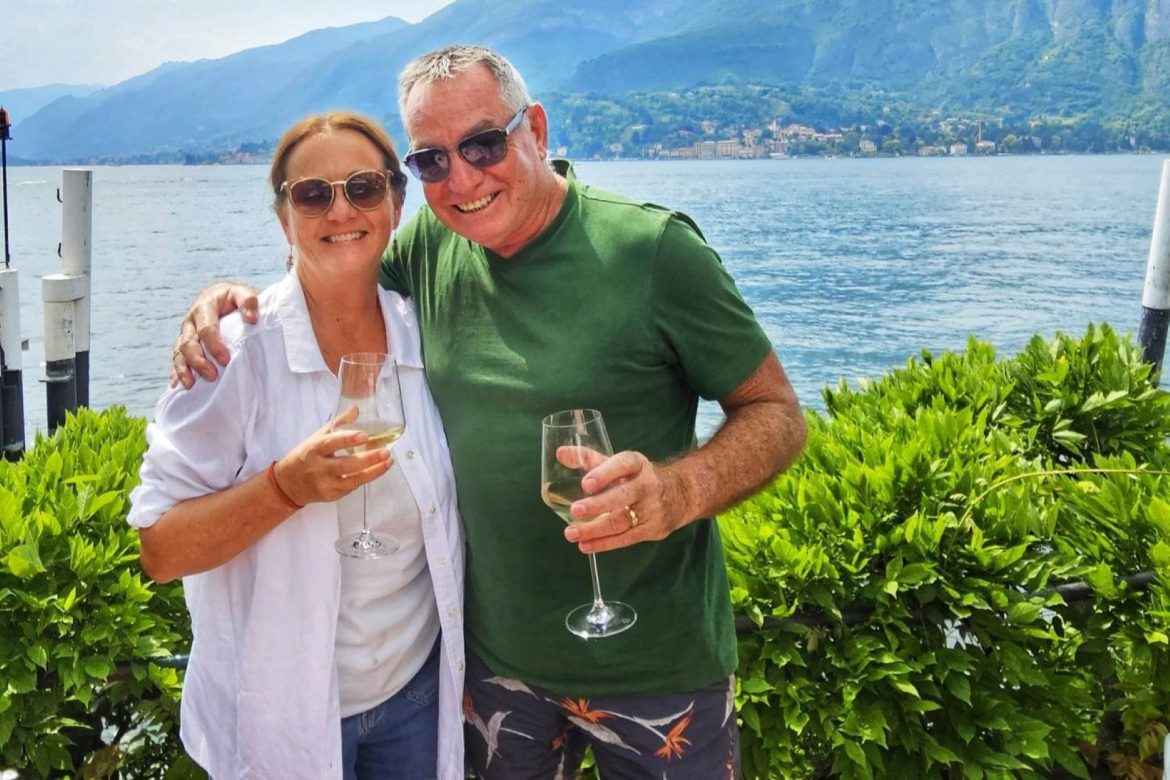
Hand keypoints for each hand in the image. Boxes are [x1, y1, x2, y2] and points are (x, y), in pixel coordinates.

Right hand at [170, 282, 259, 387]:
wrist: (224, 297)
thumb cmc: (236, 298)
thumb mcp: (243, 293)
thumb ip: (248, 302)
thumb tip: (252, 318)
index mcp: (204, 307)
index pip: (206, 328)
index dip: (214, 345)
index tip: (225, 359)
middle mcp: (191, 321)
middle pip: (188, 343)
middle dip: (198, 361)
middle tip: (211, 376)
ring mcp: (186, 333)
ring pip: (179, 352)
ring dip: (184, 370)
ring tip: (191, 385)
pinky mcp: (184, 344)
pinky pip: (176, 358)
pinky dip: (176, 371)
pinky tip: (177, 385)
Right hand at [272, 407, 392, 506]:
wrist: (288, 484)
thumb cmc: (305, 457)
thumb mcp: (316, 437)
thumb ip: (337, 424)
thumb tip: (356, 409)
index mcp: (313, 449)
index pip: (331, 443)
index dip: (348, 439)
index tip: (364, 435)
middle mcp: (319, 468)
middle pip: (346, 464)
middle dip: (369, 459)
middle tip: (386, 452)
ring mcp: (325, 484)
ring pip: (353, 480)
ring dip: (374, 472)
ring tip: (388, 462)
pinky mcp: (331, 496)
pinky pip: (352, 487)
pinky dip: (365, 478)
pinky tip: (377, 470)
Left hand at [562, 449, 687, 552]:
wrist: (680, 494)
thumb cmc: (638, 477)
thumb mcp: (620, 465)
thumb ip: (590, 460)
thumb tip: (560, 454)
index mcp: (637, 464)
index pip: (623, 465)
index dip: (605, 474)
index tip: (586, 483)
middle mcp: (647, 485)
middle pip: (623, 495)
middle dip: (599, 505)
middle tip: (575, 510)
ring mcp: (652, 509)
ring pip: (622, 521)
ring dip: (595, 530)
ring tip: (572, 533)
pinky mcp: (652, 529)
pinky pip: (626, 538)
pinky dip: (604, 543)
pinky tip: (585, 545)